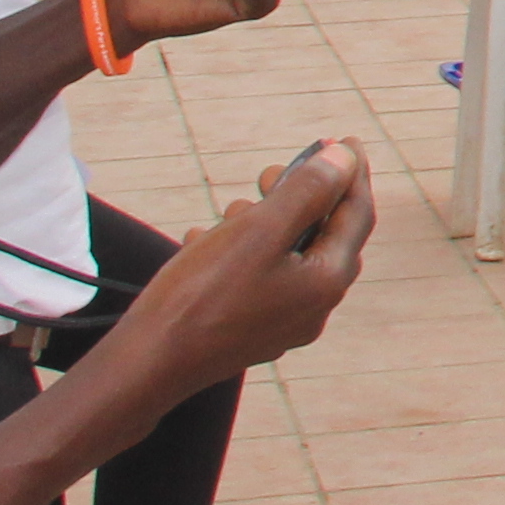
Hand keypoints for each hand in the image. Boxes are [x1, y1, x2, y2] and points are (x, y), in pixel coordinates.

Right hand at [99, 142, 374, 400]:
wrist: (147, 364)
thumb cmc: (202, 295)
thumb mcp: (258, 231)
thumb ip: (307, 192)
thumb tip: (344, 158)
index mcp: (326, 282)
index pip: (357, 214)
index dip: (352, 172)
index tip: (344, 140)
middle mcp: (314, 308)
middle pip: (325, 235)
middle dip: (304, 196)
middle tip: (275, 171)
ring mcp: (282, 325)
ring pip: (288, 256)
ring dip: (267, 223)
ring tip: (237, 206)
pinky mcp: (249, 332)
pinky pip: (258, 279)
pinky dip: (241, 252)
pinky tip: (206, 240)